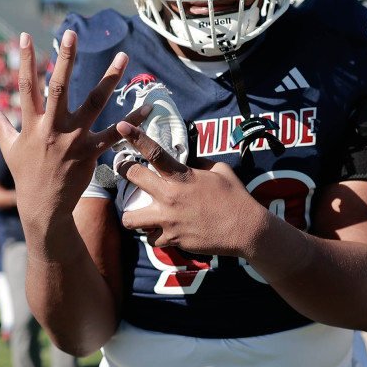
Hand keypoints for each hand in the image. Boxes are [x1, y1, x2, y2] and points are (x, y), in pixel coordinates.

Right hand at [0, 31, 139, 227]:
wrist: (43, 207)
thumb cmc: (26, 174)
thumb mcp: (8, 146)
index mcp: (31, 123)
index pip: (25, 85)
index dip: (23, 59)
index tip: (24, 35)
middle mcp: (51, 128)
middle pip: (58, 87)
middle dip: (65, 59)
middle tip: (71, 33)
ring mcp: (72, 139)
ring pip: (93, 103)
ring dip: (109, 79)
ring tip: (123, 56)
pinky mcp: (90, 152)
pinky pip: (114, 134)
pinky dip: (132, 122)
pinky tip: (147, 106)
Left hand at [114, 121, 267, 257]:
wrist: (245, 230)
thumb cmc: (235, 198)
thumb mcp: (220, 170)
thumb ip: (199, 163)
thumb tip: (189, 158)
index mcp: (182, 176)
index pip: (154, 152)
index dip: (135, 137)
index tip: (121, 127)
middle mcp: (170, 196)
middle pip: (132, 178)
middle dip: (124, 171)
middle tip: (124, 170)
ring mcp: (168, 219)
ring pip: (130, 218)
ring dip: (133, 215)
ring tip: (140, 213)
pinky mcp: (172, 239)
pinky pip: (151, 239)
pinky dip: (155, 235)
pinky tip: (162, 231)